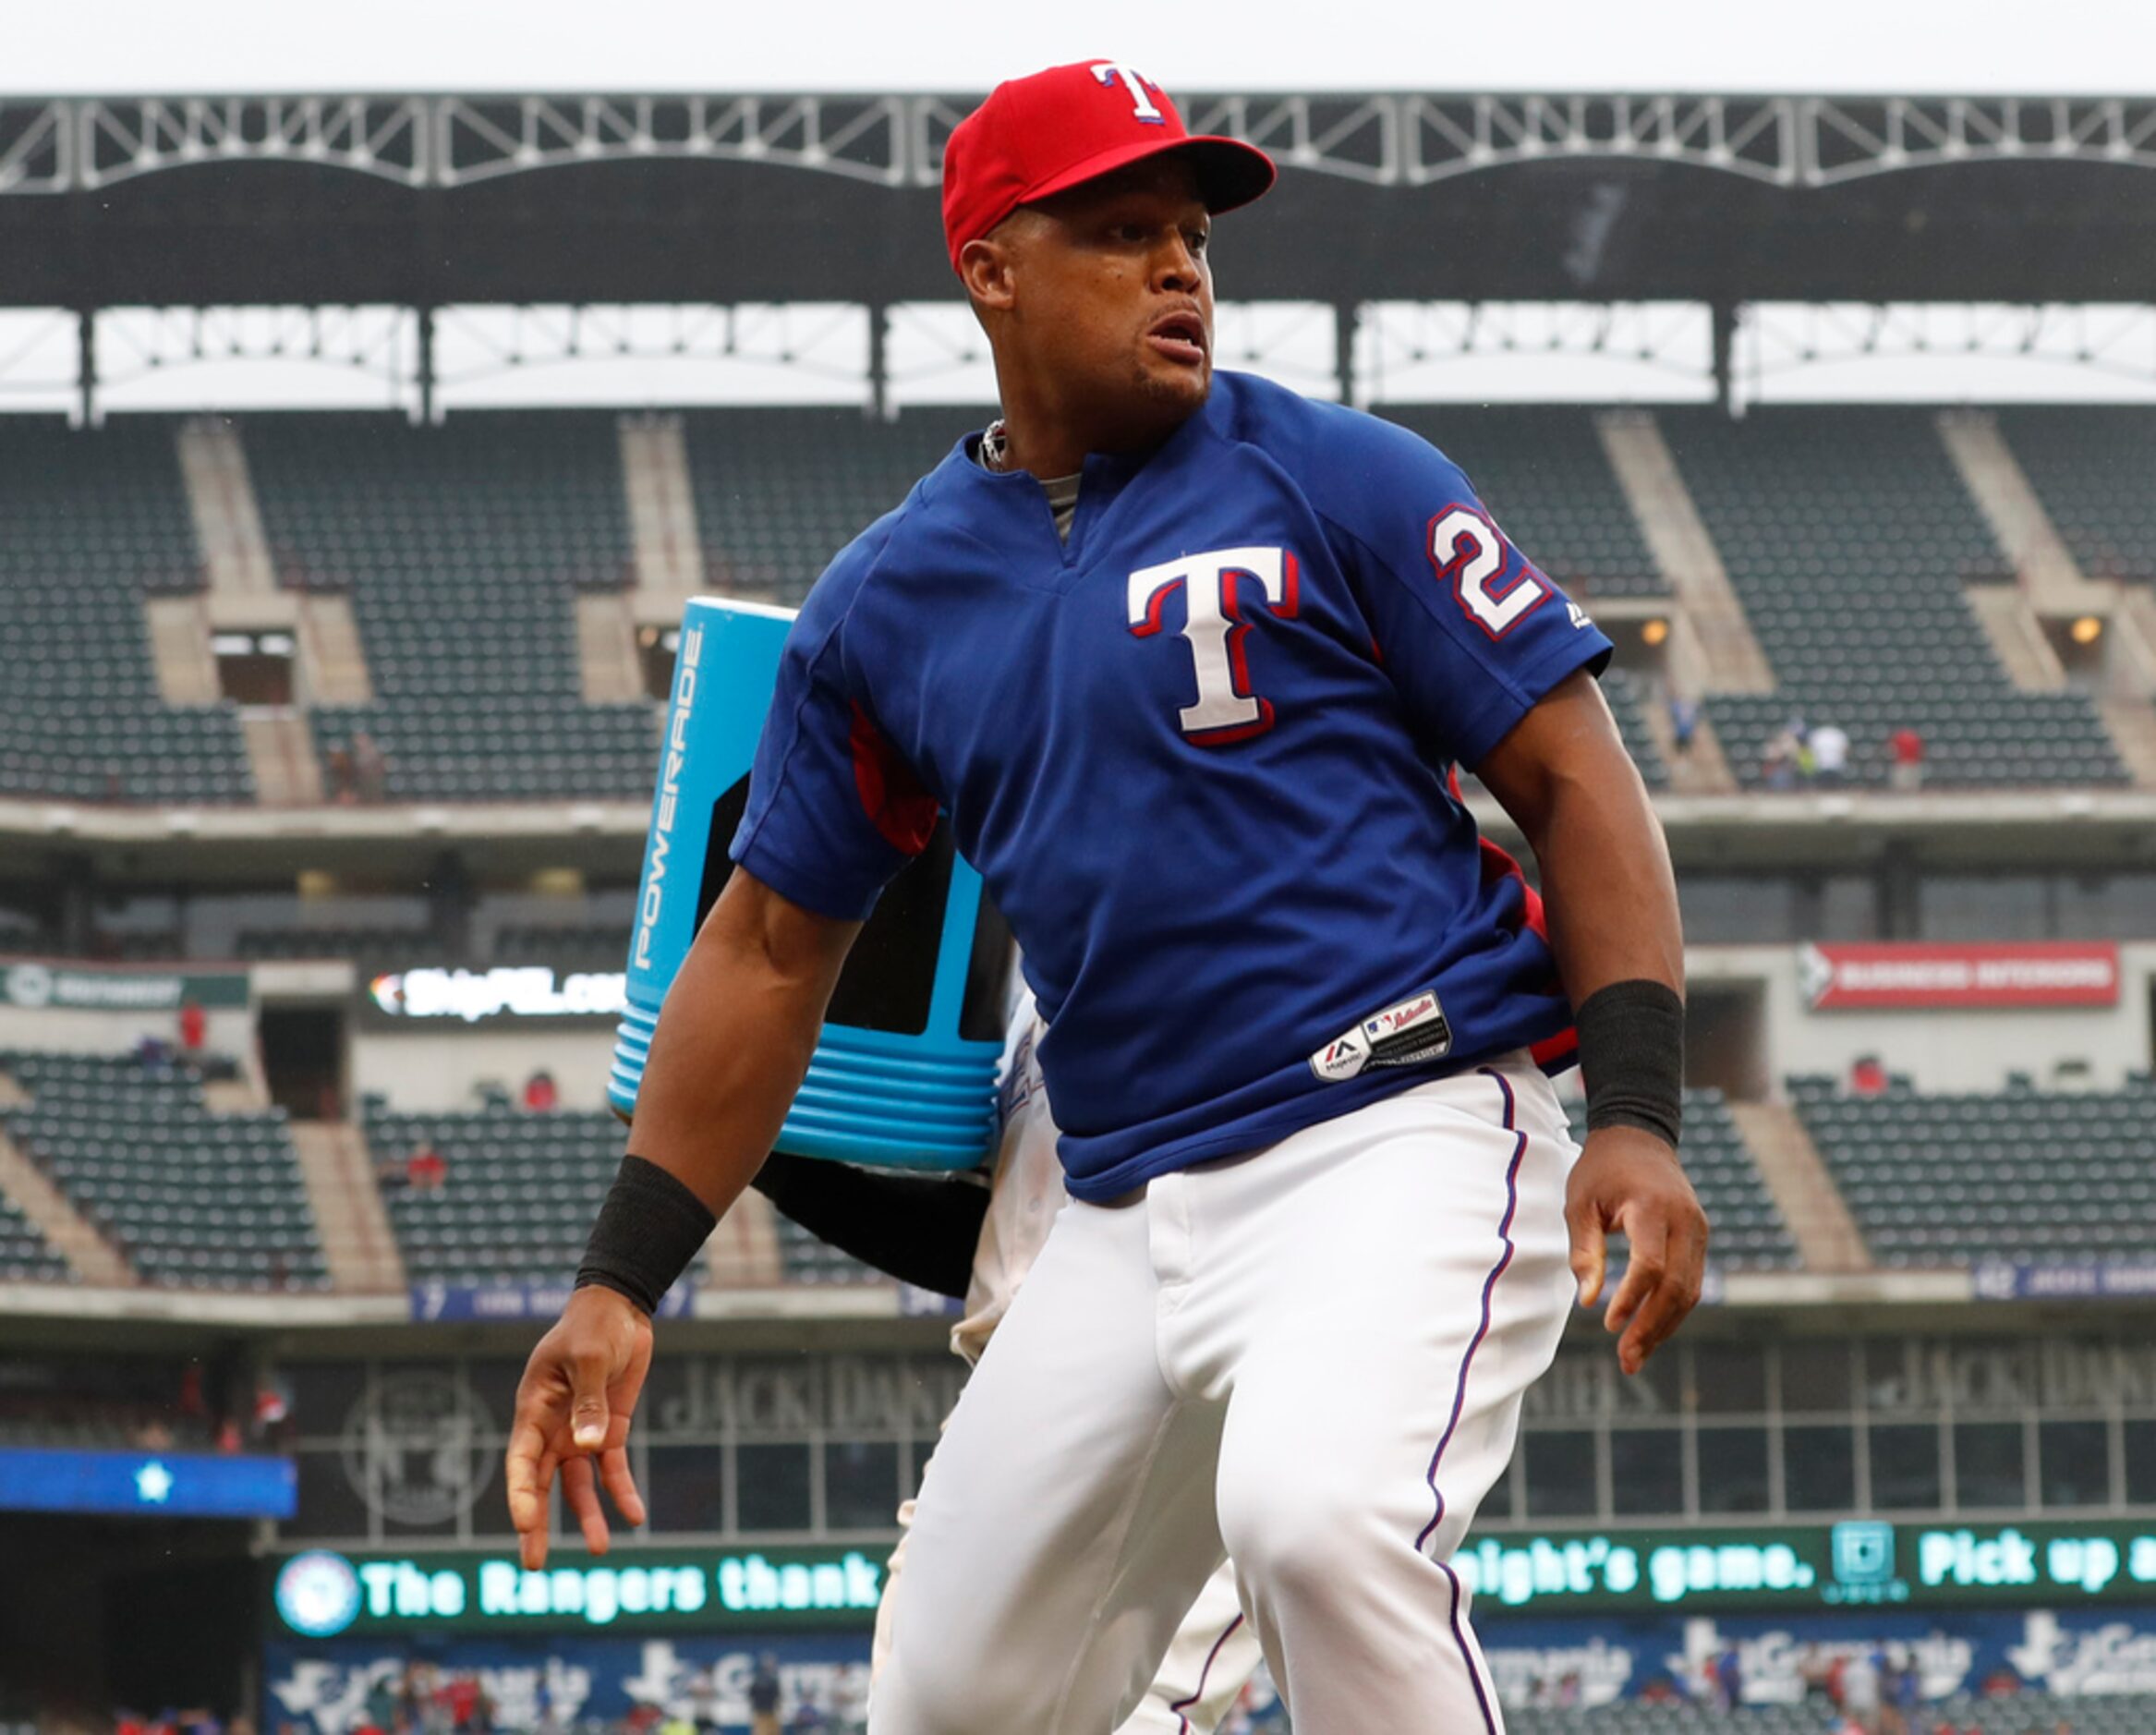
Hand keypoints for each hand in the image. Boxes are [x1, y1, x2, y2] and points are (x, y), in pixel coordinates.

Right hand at [505, 1284, 654, 1567]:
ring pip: (577, 1485)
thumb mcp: (590, 1359)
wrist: (621, 1309)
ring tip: (598, 1550)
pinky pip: (613, 1468)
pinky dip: (622, 1491)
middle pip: (541, 1484)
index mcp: (533, 1410)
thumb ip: (588, 1403)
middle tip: (533, 1565)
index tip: (526, 1524)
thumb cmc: (594, 1327)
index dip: (521, 1494)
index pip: (521, 1460)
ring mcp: (579, 1432)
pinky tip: (635, 1516)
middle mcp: (551, 1428)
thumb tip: (587, 1448)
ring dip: (587, 1515)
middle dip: (536, 1525)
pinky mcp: (608, 1430)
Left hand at [1565, 1125, 1708, 1375]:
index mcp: (1653, 1208)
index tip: (1607, 1322)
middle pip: (1676, 1287)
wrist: (1639, 1136)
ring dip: (1663, 1327)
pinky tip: (1649, 1331)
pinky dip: (1671, 1310)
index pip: (1650, 1265)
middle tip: (1626, 1360)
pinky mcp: (1699, 1238)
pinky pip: (1691, 1282)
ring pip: (1689, 1291)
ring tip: (1635, 1357)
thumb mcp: (1579, 1203)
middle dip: (1651, 1328)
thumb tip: (1588, 1300)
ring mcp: (1698, 1230)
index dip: (1631, 1298)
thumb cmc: (1601, 1170)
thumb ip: (1585, 1250)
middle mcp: (1685, 1221)